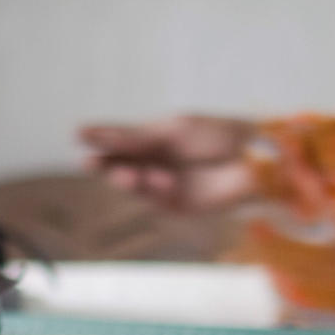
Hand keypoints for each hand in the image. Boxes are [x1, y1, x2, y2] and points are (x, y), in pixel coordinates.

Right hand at [79, 115, 259, 212]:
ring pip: (135, 185)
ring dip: (127, 179)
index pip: (121, 140)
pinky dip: (156, 189)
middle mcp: (157, 162)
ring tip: (127, 173)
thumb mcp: (176, 128)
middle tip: (88, 162)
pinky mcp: (180, 206)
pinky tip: (160, 178)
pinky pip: (158, 199)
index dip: (100, 137)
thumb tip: (103, 135)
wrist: (256, 158)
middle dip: (105, 164)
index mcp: (155, 139)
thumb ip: (140, 136)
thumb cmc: (220, 135)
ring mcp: (167, 185)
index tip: (78, 133)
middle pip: (121, 165)